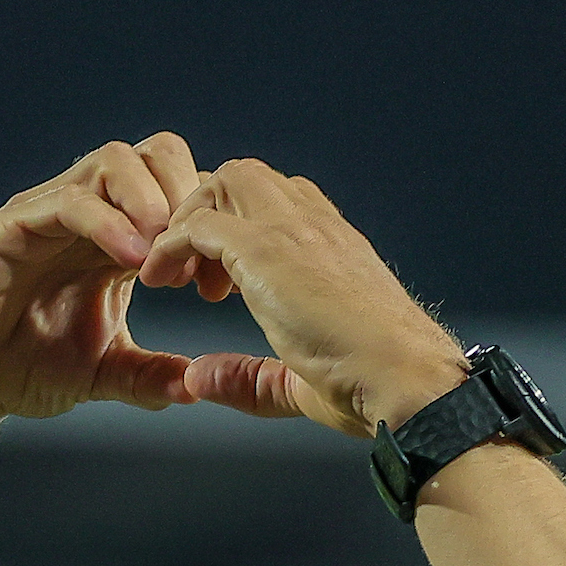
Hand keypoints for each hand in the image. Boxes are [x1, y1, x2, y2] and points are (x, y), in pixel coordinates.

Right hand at [0, 134, 205, 432]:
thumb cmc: (16, 365)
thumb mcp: (98, 375)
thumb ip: (146, 376)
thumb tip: (198, 386)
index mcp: (117, 242)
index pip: (179, 196)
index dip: (206, 232)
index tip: (212, 289)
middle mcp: (90, 216)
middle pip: (157, 155)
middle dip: (187, 197)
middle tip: (191, 263)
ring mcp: (52, 213)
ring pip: (116, 160)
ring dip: (151, 199)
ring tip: (160, 255)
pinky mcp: (15, 223)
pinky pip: (69, 199)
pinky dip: (107, 221)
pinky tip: (129, 262)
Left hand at [139, 160, 468, 439]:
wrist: (405, 379)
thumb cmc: (371, 387)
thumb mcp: (297, 381)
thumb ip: (248, 377)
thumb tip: (199, 378)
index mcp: (334, 246)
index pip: (278, 201)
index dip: (238, 230)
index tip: (220, 287)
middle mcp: (316, 225)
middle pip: (246, 177)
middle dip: (208, 214)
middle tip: (192, 278)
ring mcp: (293, 230)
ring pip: (223, 182)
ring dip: (189, 221)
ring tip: (177, 279)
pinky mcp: (266, 249)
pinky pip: (199, 223)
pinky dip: (170, 245)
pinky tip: (160, 280)